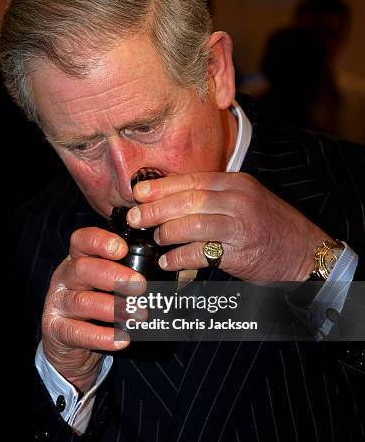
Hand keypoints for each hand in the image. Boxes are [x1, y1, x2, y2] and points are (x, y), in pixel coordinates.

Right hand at [41, 227, 145, 392]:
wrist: (69, 344)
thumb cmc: (96, 306)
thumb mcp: (107, 283)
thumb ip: (126, 271)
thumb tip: (166, 266)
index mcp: (78, 259)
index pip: (82, 240)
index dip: (100, 241)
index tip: (123, 249)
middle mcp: (65, 277)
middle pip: (83, 268)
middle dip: (113, 275)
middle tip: (139, 286)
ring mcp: (58, 303)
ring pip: (82, 301)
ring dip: (112, 308)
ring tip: (138, 315)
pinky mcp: (56, 329)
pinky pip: (76, 332)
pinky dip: (101, 336)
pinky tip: (121, 340)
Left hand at [127, 172, 328, 281]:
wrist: (305, 252)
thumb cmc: (269, 228)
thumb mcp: (245, 202)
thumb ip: (214, 199)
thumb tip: (172, 203)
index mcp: (237, 183)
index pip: (192, 180)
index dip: (161, 186)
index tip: (138, 192)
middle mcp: (238, 200)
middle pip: (188, 199)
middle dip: (155, 208)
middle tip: (134, 217)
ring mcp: (241, 225)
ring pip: (192, 223)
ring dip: (167, 232)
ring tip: (155, 238)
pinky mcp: (240, 252)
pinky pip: (201, 252)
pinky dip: (180, 258)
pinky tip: (168, 261)